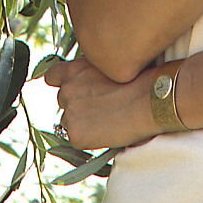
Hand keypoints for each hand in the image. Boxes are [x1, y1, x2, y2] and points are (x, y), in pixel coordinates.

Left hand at [44, 56, 162, 149]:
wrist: (149, 100)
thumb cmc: (139, 79)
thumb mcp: (109, 64)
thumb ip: (91, 70)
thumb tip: (89, 79)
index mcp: (74, 70)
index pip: (52, 76)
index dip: (61, 82)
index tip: (70, 87)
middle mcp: (67, 89)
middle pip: (63, 100)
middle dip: (76, 103)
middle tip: (99, 106)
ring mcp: (69, 113)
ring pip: (68, 120)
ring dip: (81, 120)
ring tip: (106, 118)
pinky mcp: (75, 134)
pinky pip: (77, 138)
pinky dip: (89, 137)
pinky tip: (107, 130)